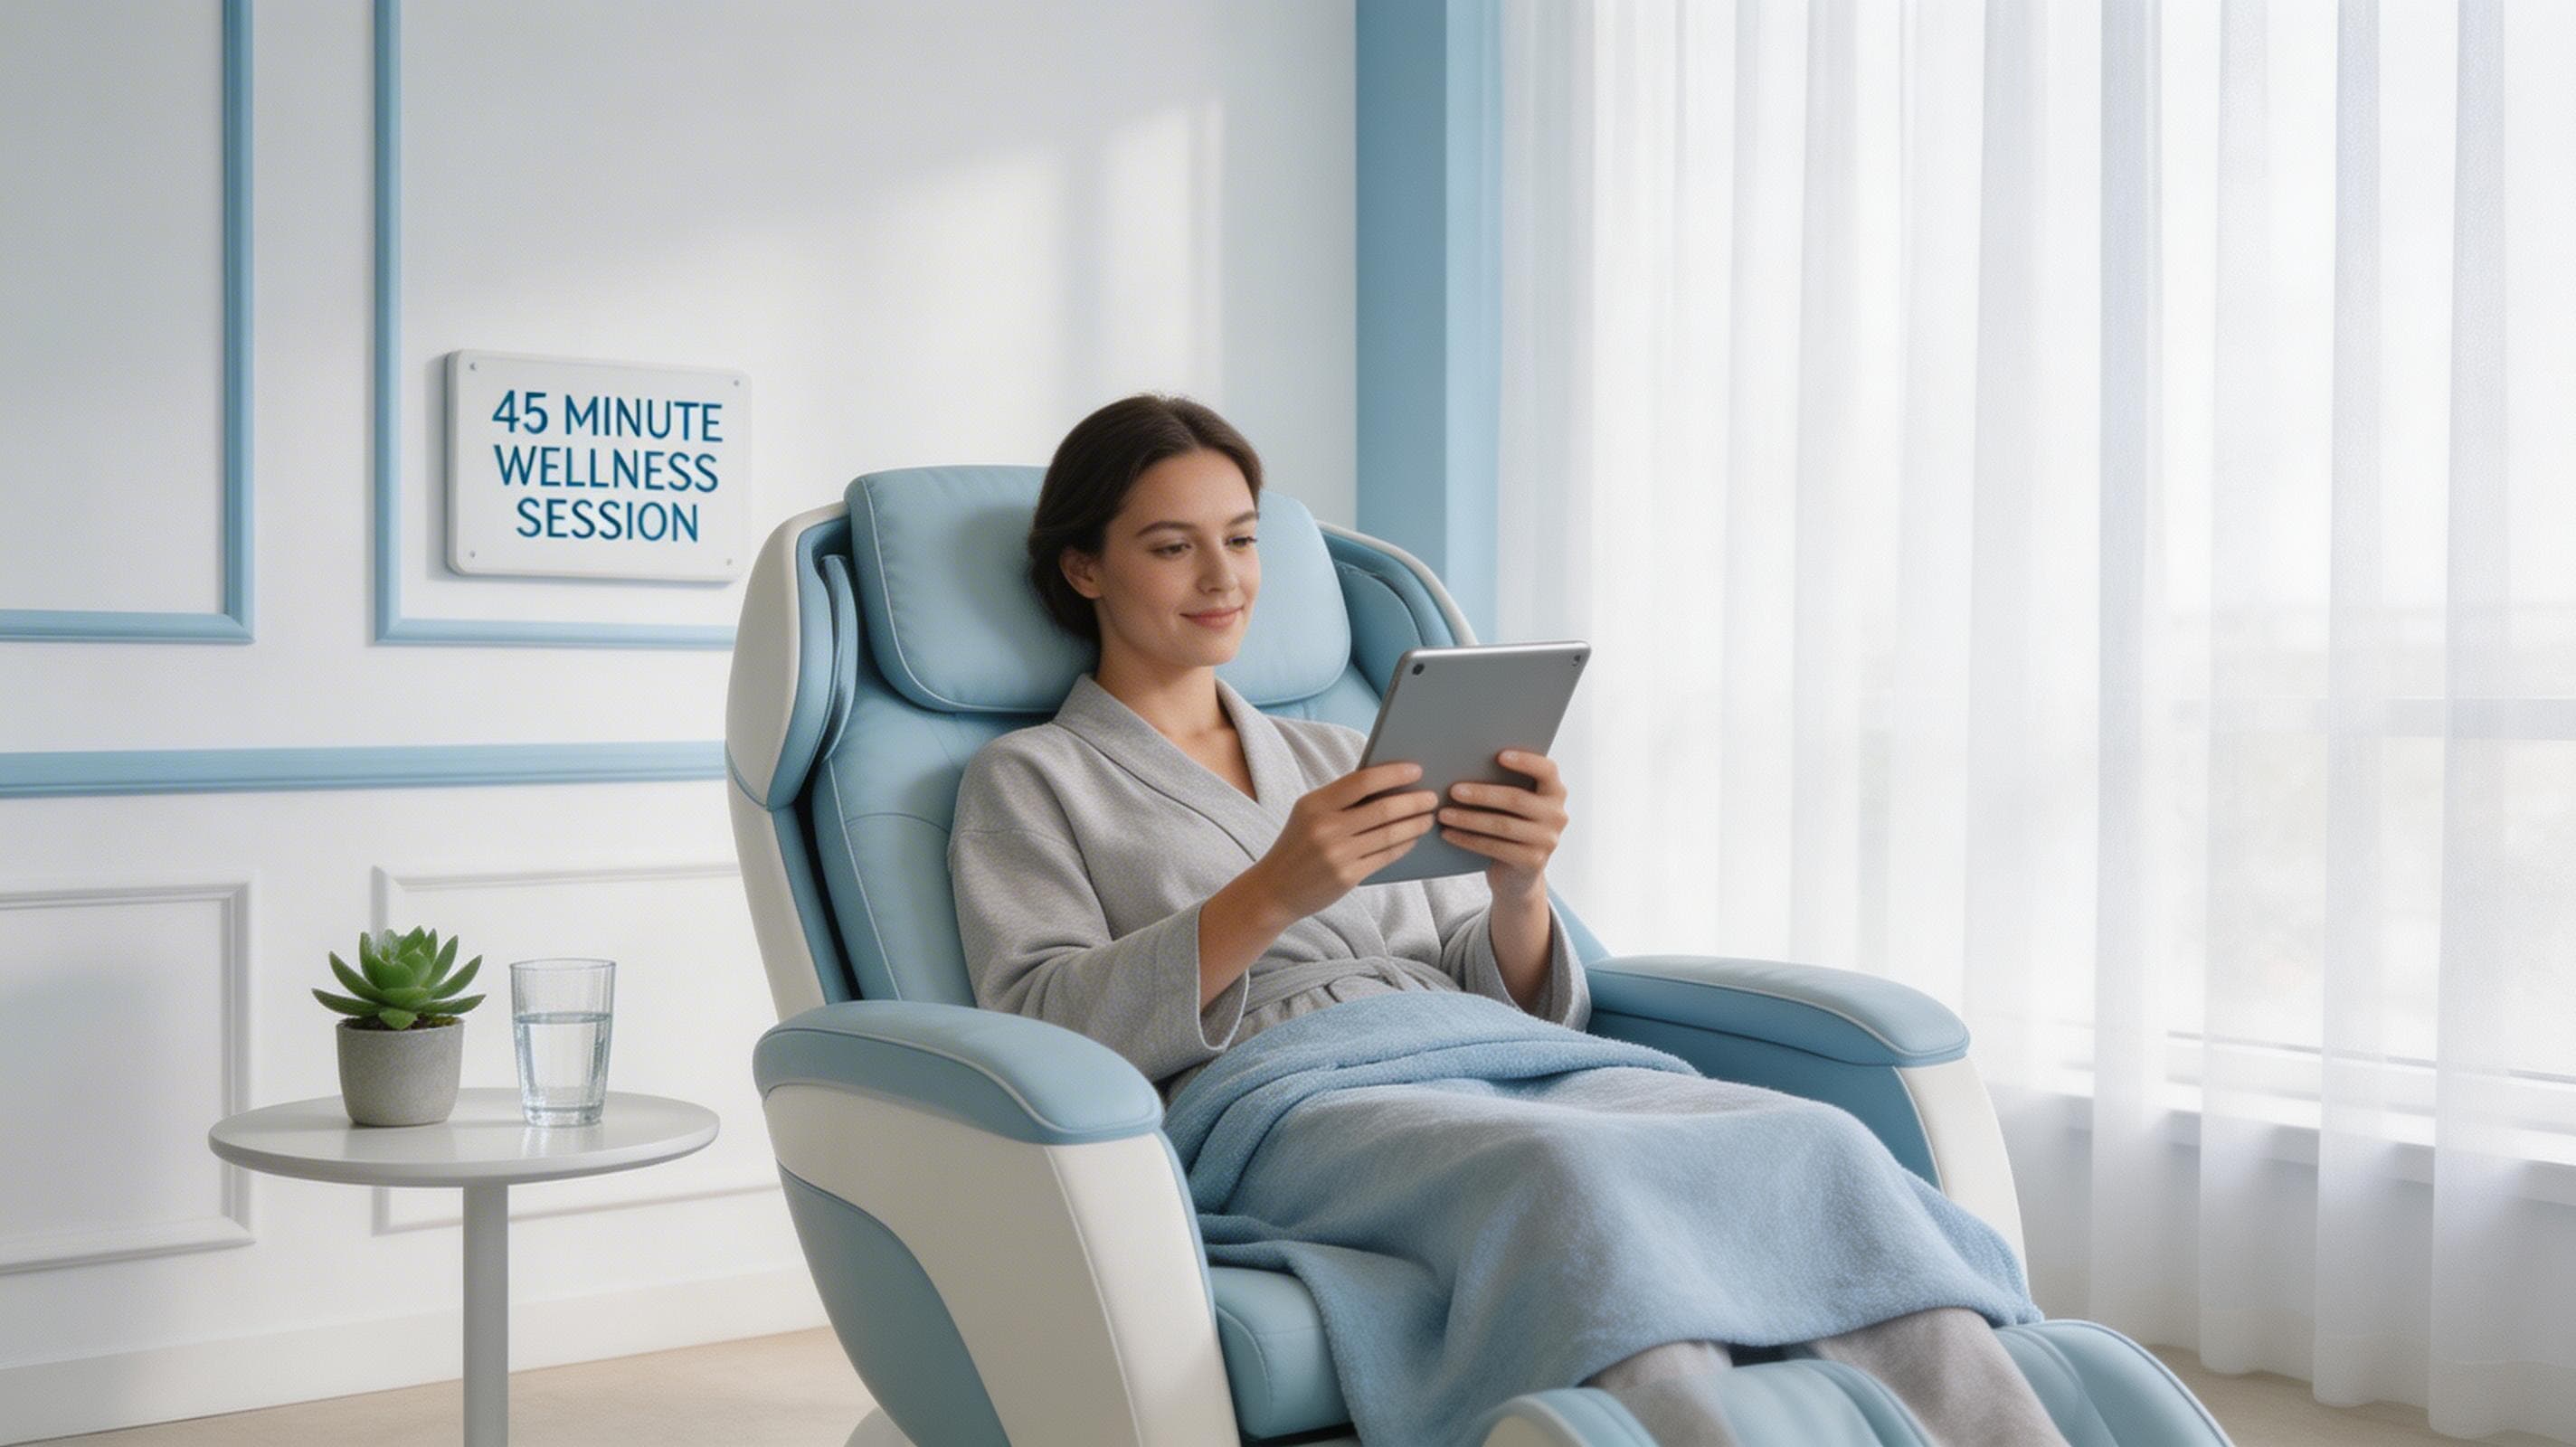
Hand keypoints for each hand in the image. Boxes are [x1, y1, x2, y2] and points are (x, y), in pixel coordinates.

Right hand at [1248, 760, 1441, 921]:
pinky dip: (1404, 845)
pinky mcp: (1348, 877)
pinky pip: (1386, 856)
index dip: (1393, 774)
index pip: (1362, 781)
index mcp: (1314, 805)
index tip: (1416, 770)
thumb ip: (1340, 800)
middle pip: (1383, 809)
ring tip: (1428, 817)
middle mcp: (1326, 828)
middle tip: (1431, 797)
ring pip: (1389, 834)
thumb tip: (1388, 784)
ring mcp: (1337, 854)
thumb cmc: (1298, 846)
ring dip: (1415, 824)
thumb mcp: (1308, 815)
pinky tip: (1413, 838)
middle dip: (1414, 801)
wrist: (1274, 889)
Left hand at [1437, 749, 1568, 900]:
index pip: (1547, 770)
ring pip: (1503, 825)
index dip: (1526, 761)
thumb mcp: (1513, 805)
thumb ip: (1504, 784)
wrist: (1516, 874)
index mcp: (1555, 792)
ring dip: (1469, 819)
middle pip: (1517, 799)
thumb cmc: (1509, 826)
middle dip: (1482, 794)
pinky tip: (1449, 834)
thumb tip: (1464, 764)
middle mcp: (1557, 815)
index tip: (1499, 755)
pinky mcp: (1534, 861)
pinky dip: (1468, 840)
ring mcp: (1548, 840)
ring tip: (1444, 814)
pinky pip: (1496, 847)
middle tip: (1453, 790)